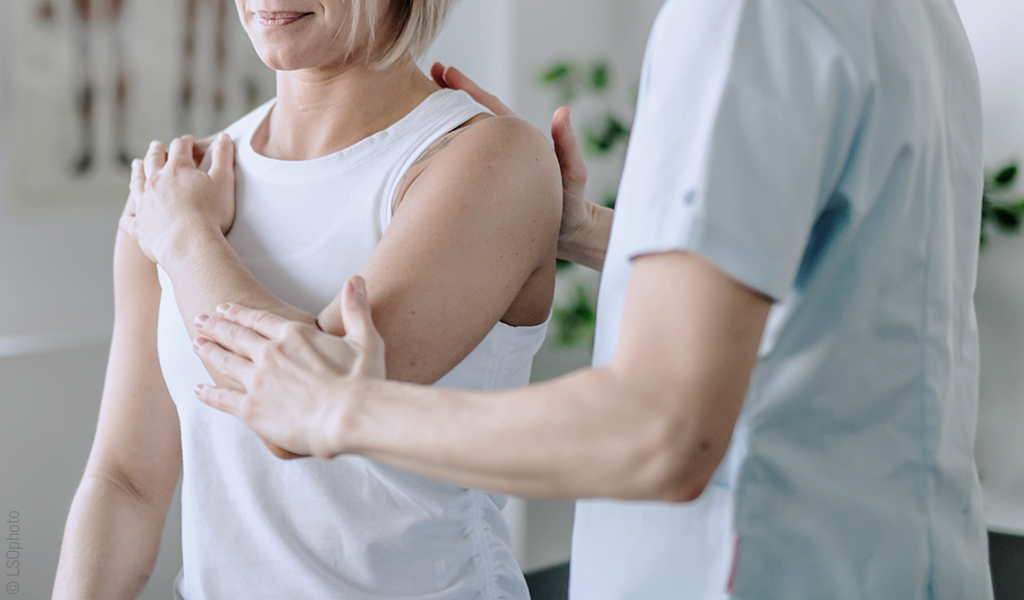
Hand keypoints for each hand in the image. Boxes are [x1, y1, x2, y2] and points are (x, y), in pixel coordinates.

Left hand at [119, 133, 235, 264]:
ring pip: (137, 183)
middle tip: (157, 146)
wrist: (189, 243)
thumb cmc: (211, 213)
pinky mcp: (139, 227)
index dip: (186, 142)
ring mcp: (144, 203)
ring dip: (137, 172)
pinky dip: (130, 217)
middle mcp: (155, 181)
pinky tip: (130, 217)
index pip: (180, 147)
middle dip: (156, 151)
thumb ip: (224, 157)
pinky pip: (130, 220)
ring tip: (137, 165)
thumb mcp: (224, 181)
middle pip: (153, 160)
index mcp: (177, 169)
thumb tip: (225, 136)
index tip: (189, 141)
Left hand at [193, 276, 385, 458]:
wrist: (350, 416)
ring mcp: (257, 381)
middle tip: (201, 320)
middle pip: (236, 335)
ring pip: (225, 361)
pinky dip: (209, 393)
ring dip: (209, 351)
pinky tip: (199, 389)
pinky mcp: (252, 409)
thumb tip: (356, 279)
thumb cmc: (363, 380)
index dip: (240, 312)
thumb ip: (356, 309)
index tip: (225, 307)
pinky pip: (223, 398)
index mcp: (294, 336)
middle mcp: (270, 353)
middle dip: (217, 326)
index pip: (259, 319)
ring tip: (197, 344)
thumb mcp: (365, 338)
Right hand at [430, 63, 595, 260]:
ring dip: (444, 124)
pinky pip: (462, 166)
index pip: (489, 109)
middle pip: (472, 117)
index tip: (446, 72)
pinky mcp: (486, 188)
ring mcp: (493, 169)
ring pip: (464, 140)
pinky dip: (445, 153)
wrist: (570, 235)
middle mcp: (503, 152)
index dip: (467, 90)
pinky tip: (426, 152)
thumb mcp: (573, 173)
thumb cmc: (573, 205)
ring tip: (419, 107)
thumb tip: (562, 112)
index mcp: (517, 141)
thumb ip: (567, 145)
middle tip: (430, 72)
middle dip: (450, 95)